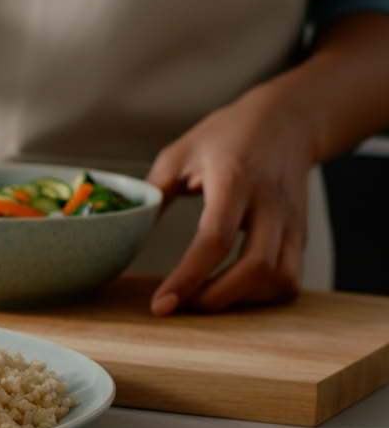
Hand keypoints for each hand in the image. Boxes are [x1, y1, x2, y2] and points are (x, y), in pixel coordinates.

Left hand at [147, 12, 388, 315]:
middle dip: (214, 298)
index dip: (188, 277)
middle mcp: (269, 203)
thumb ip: (154, 193)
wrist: (285, 121)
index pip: (214, 238)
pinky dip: (262, 296)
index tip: (162, 303)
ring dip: (240, 301)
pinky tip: (233, 291)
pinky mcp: (302, 234)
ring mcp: (291, 221)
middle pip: (254, 268)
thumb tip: (126, 231)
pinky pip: (291, 278)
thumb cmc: (226, 136)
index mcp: (233, 180)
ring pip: (279, 279)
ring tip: (203, 300)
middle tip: (179, 306)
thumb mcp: (179, 154)